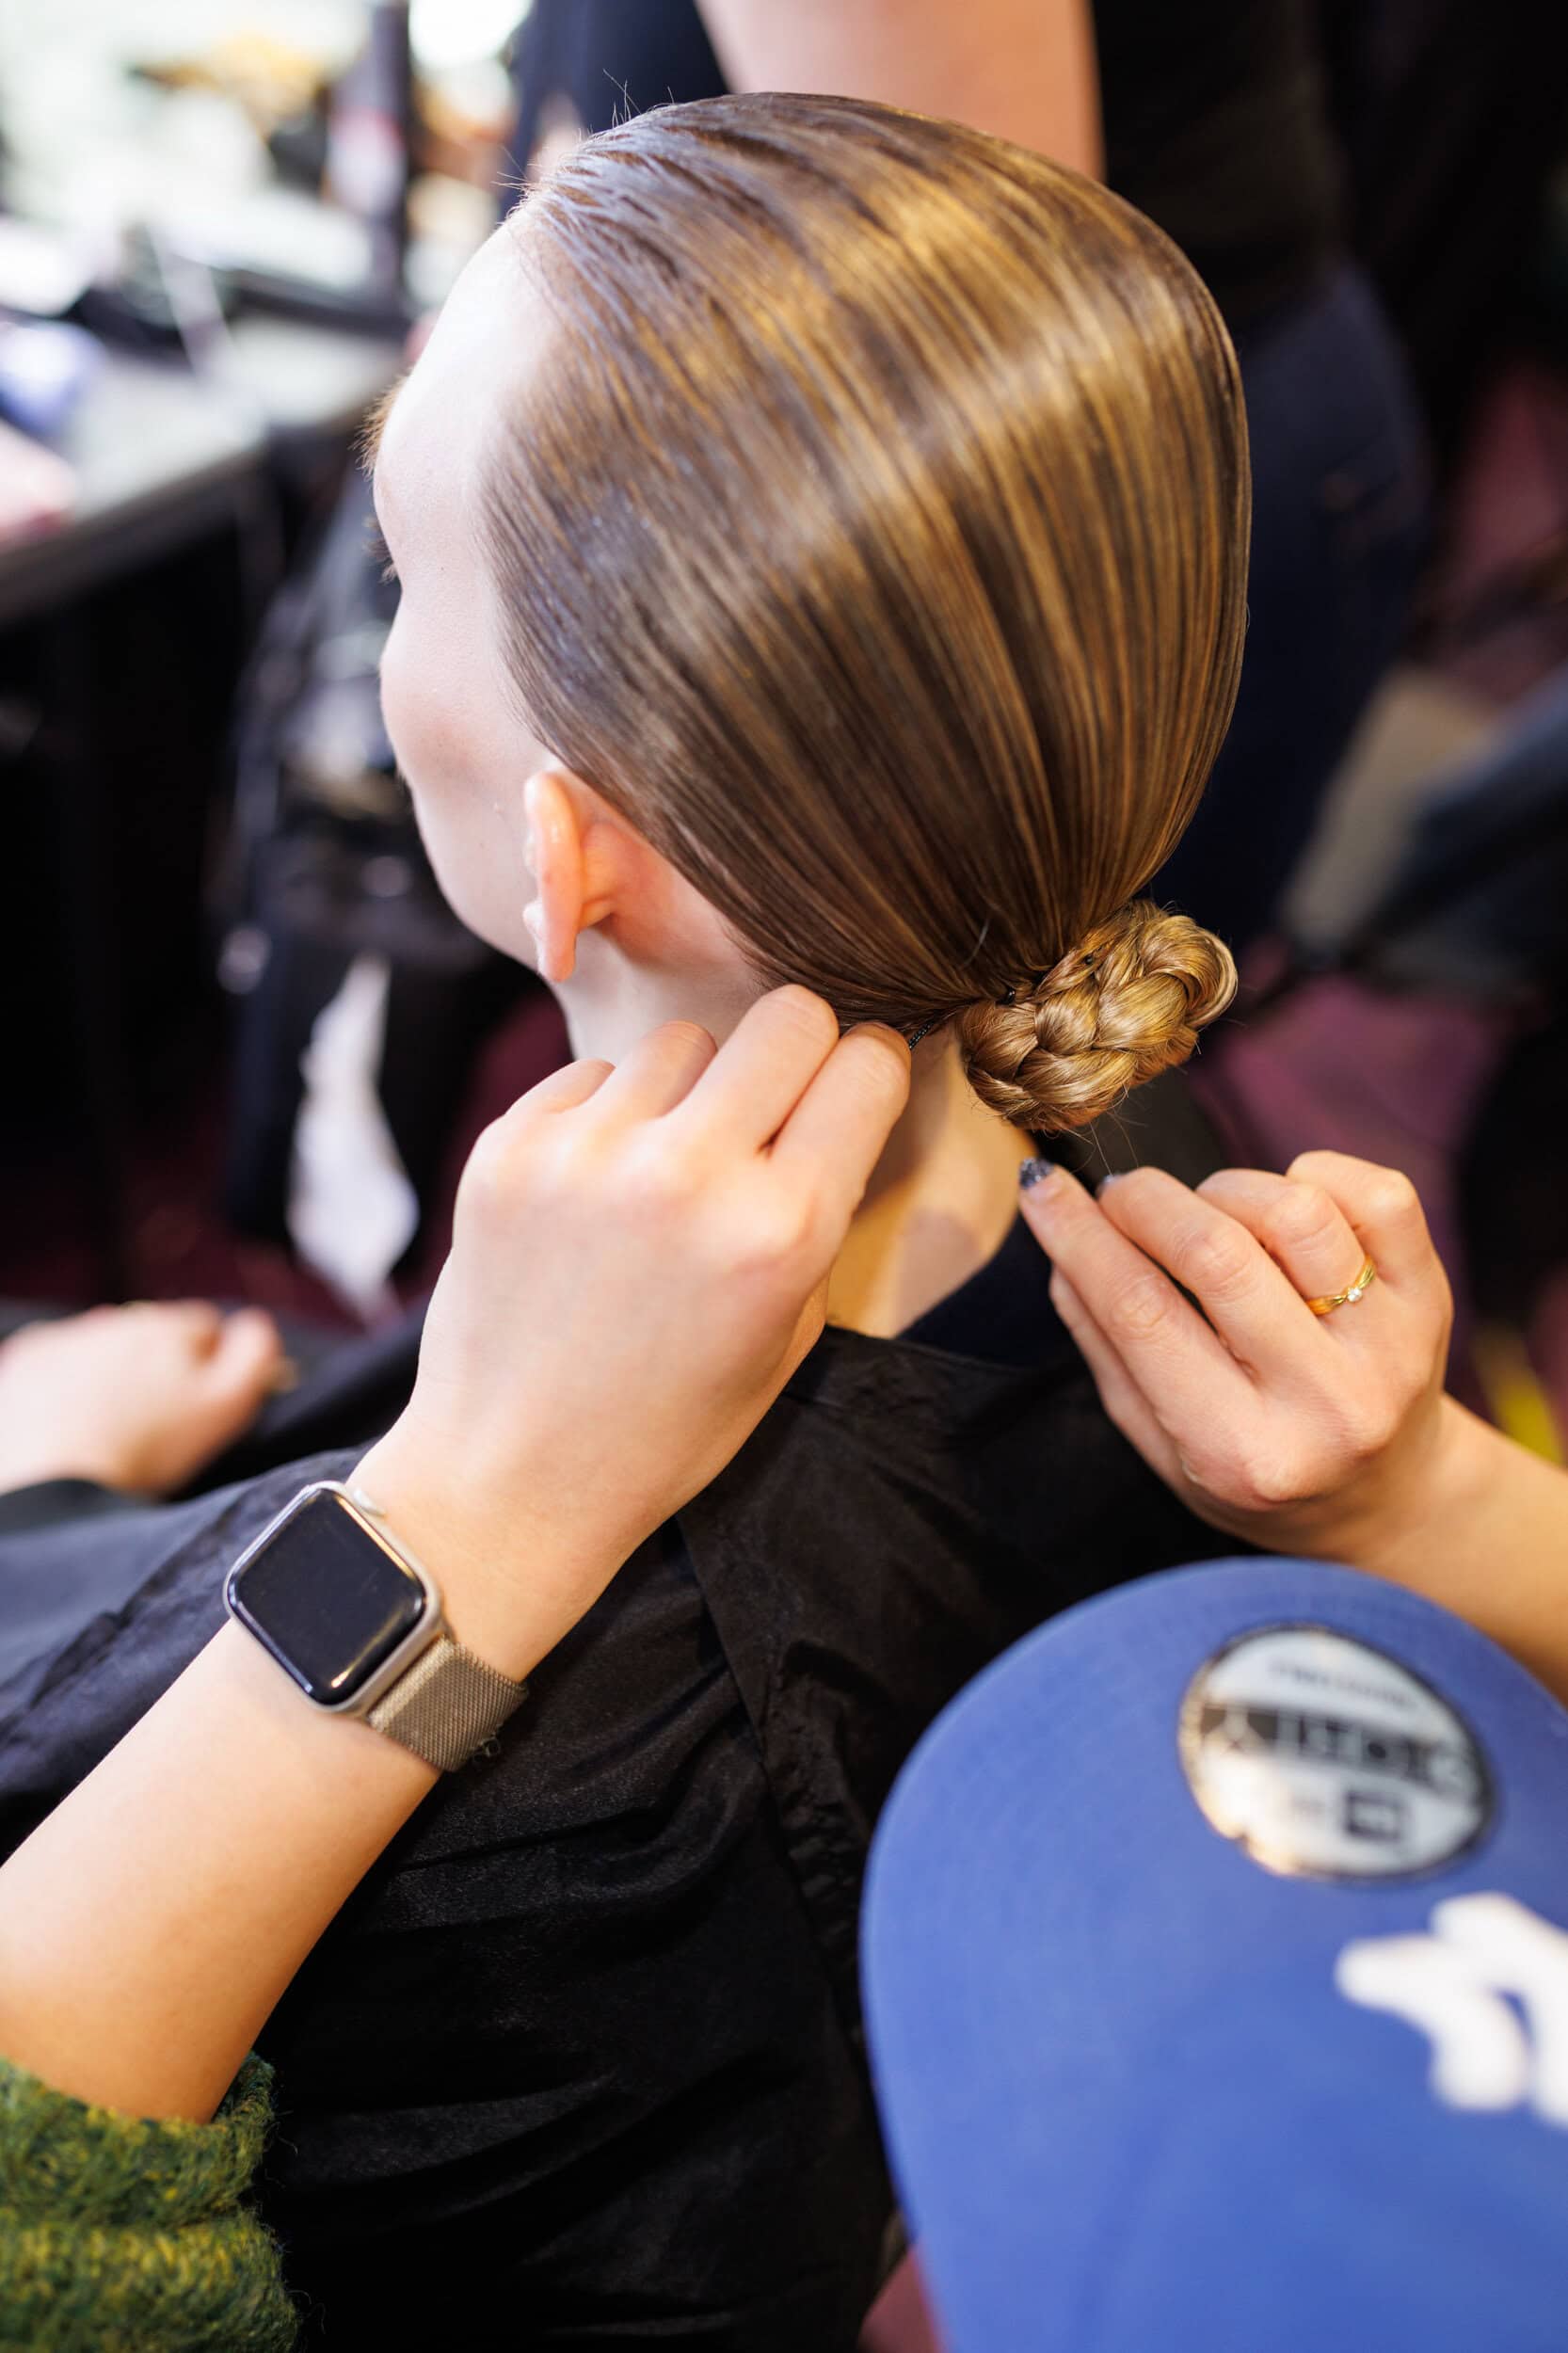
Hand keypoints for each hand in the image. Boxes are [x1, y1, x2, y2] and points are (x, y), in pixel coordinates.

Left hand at [0, 1303, 285, 1497]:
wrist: (52, 1483)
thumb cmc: (147, 1451)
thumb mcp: (225, 1408)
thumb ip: (254, 1355)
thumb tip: (257, 1322)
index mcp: (170, 1329)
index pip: (206, 1328)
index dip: (208, 1366)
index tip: (195, 1404)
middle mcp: (119, 1319)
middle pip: (154, 1333)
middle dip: (158, 1365)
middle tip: (151, 1421)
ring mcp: (68, 1335)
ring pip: (106, 1342)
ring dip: (112, 1368)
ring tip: (107, 1424)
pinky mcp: (27, 1355)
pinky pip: (59, 1355)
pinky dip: (65, 1377)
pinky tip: (68, 1416)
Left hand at [357, 989, 909, 1671]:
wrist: (512, 1476)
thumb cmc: (666, 1423)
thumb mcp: (788, 1332)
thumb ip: (819, 1208)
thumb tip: (831, 1096)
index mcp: (780, 1232)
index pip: (866, 1064)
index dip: (868, 1072)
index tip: (850, 1093)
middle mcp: (687, 1175)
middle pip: (787, 1016)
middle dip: (795, 1055)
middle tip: (768, 1114)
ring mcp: (588, 1153)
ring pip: (683, 1039)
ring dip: (692, 1089)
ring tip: (666, 1172)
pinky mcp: (509, 1146)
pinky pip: (594, 1075)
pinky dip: (608, 1117)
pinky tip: (596, 1195)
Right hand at [1019, 1150, 1457, 1563]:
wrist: (1387, 1501)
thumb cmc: (1256, 1468)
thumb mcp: (1161, 1442)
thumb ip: (1107, 1347)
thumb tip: (1060, 1244)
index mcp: (1240, 1451)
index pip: (1141, 1313)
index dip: (1079, 1237)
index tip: (1044, 1189)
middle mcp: (1324, 1404)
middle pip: (1215, 1252)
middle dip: (1144, 1201)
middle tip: (1120, 1196)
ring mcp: (1390, 1349)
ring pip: (1295, 1210)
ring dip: (1228, 1190)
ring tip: (1211, 1216)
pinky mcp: (1433, 1300)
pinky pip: (1378, 1193)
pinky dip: (1317, 1175)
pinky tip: (1287, 1210)